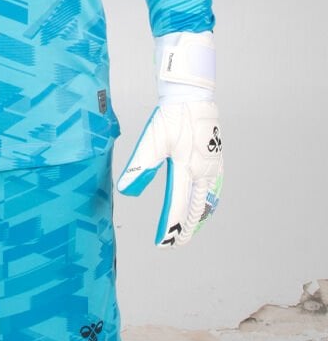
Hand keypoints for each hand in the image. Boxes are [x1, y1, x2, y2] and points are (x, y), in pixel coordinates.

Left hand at [117, 100, 222, 245]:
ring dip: (199, 217)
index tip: (163, 243)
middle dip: (187, 229)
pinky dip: (208, 203)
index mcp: (187, 169)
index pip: (178, 208)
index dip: (170, 228)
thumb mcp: (151, 141)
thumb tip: (125, 189)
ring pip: (208, 201)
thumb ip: (140, 167)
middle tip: (177, 243)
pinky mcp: (215, 159)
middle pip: (196, 209)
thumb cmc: (171, 117)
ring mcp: (213, 166)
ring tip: (190, 229)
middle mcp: (204, 172)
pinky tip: (205, 204)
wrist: (192, 97)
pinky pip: (214, 189)